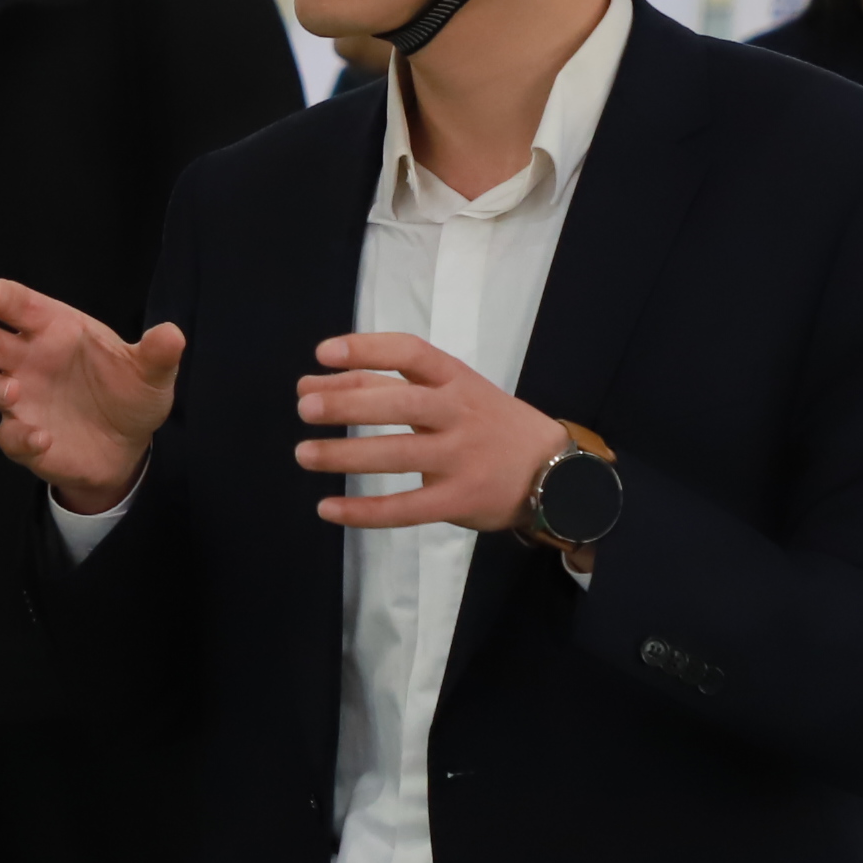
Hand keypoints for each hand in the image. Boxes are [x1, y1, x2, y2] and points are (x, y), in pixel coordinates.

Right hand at [0, 279, 178, 514]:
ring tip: (12, 392)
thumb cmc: (128, 393)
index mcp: (54, 330)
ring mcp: (20, 400)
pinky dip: (18, 436)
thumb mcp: (150, 373)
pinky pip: (6, 435)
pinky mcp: (22, 438)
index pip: (20, 306)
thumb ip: (157, 354)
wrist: (128, 446)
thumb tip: (173, 334)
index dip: (5, 298)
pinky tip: (42, 438)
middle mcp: (28, 360)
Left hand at [293, 334, 569, 544]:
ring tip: (304, 454)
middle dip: (349, 404)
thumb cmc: (488, 424)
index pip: (411, 353)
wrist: (558, 471)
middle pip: (401, 403)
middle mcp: (459, 414)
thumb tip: (311, 383)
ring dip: (346, 456)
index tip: (322, 354)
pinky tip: (328, 509)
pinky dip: (365, 512)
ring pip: (398, 454)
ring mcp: (461, 458)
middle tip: (305, 408)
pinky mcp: (459, 500)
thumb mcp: (450, 392)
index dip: (367, 350)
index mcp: (455, 379)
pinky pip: (406, 508)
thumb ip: (385, 385)